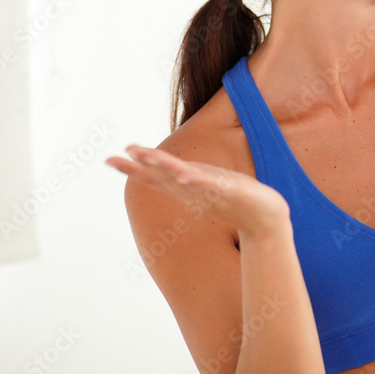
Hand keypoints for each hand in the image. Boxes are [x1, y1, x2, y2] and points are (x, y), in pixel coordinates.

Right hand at [106, 145, 290, 237]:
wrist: (265, 219)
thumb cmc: (240, 202)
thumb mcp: (211, 187)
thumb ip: (194, 180)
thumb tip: (181, 172)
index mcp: (187, 186)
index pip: (155, 176)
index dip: (133, 168)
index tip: (109, 159)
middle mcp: (192, 190)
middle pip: (160, 175)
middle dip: (139, 165)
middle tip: (114, 156)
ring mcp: (208, 191)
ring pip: (179, 176)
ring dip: (161, 165)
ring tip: (143, 154)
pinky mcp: (226, 191)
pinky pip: (207, 184)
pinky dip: (195, 179)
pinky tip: (184, 174)